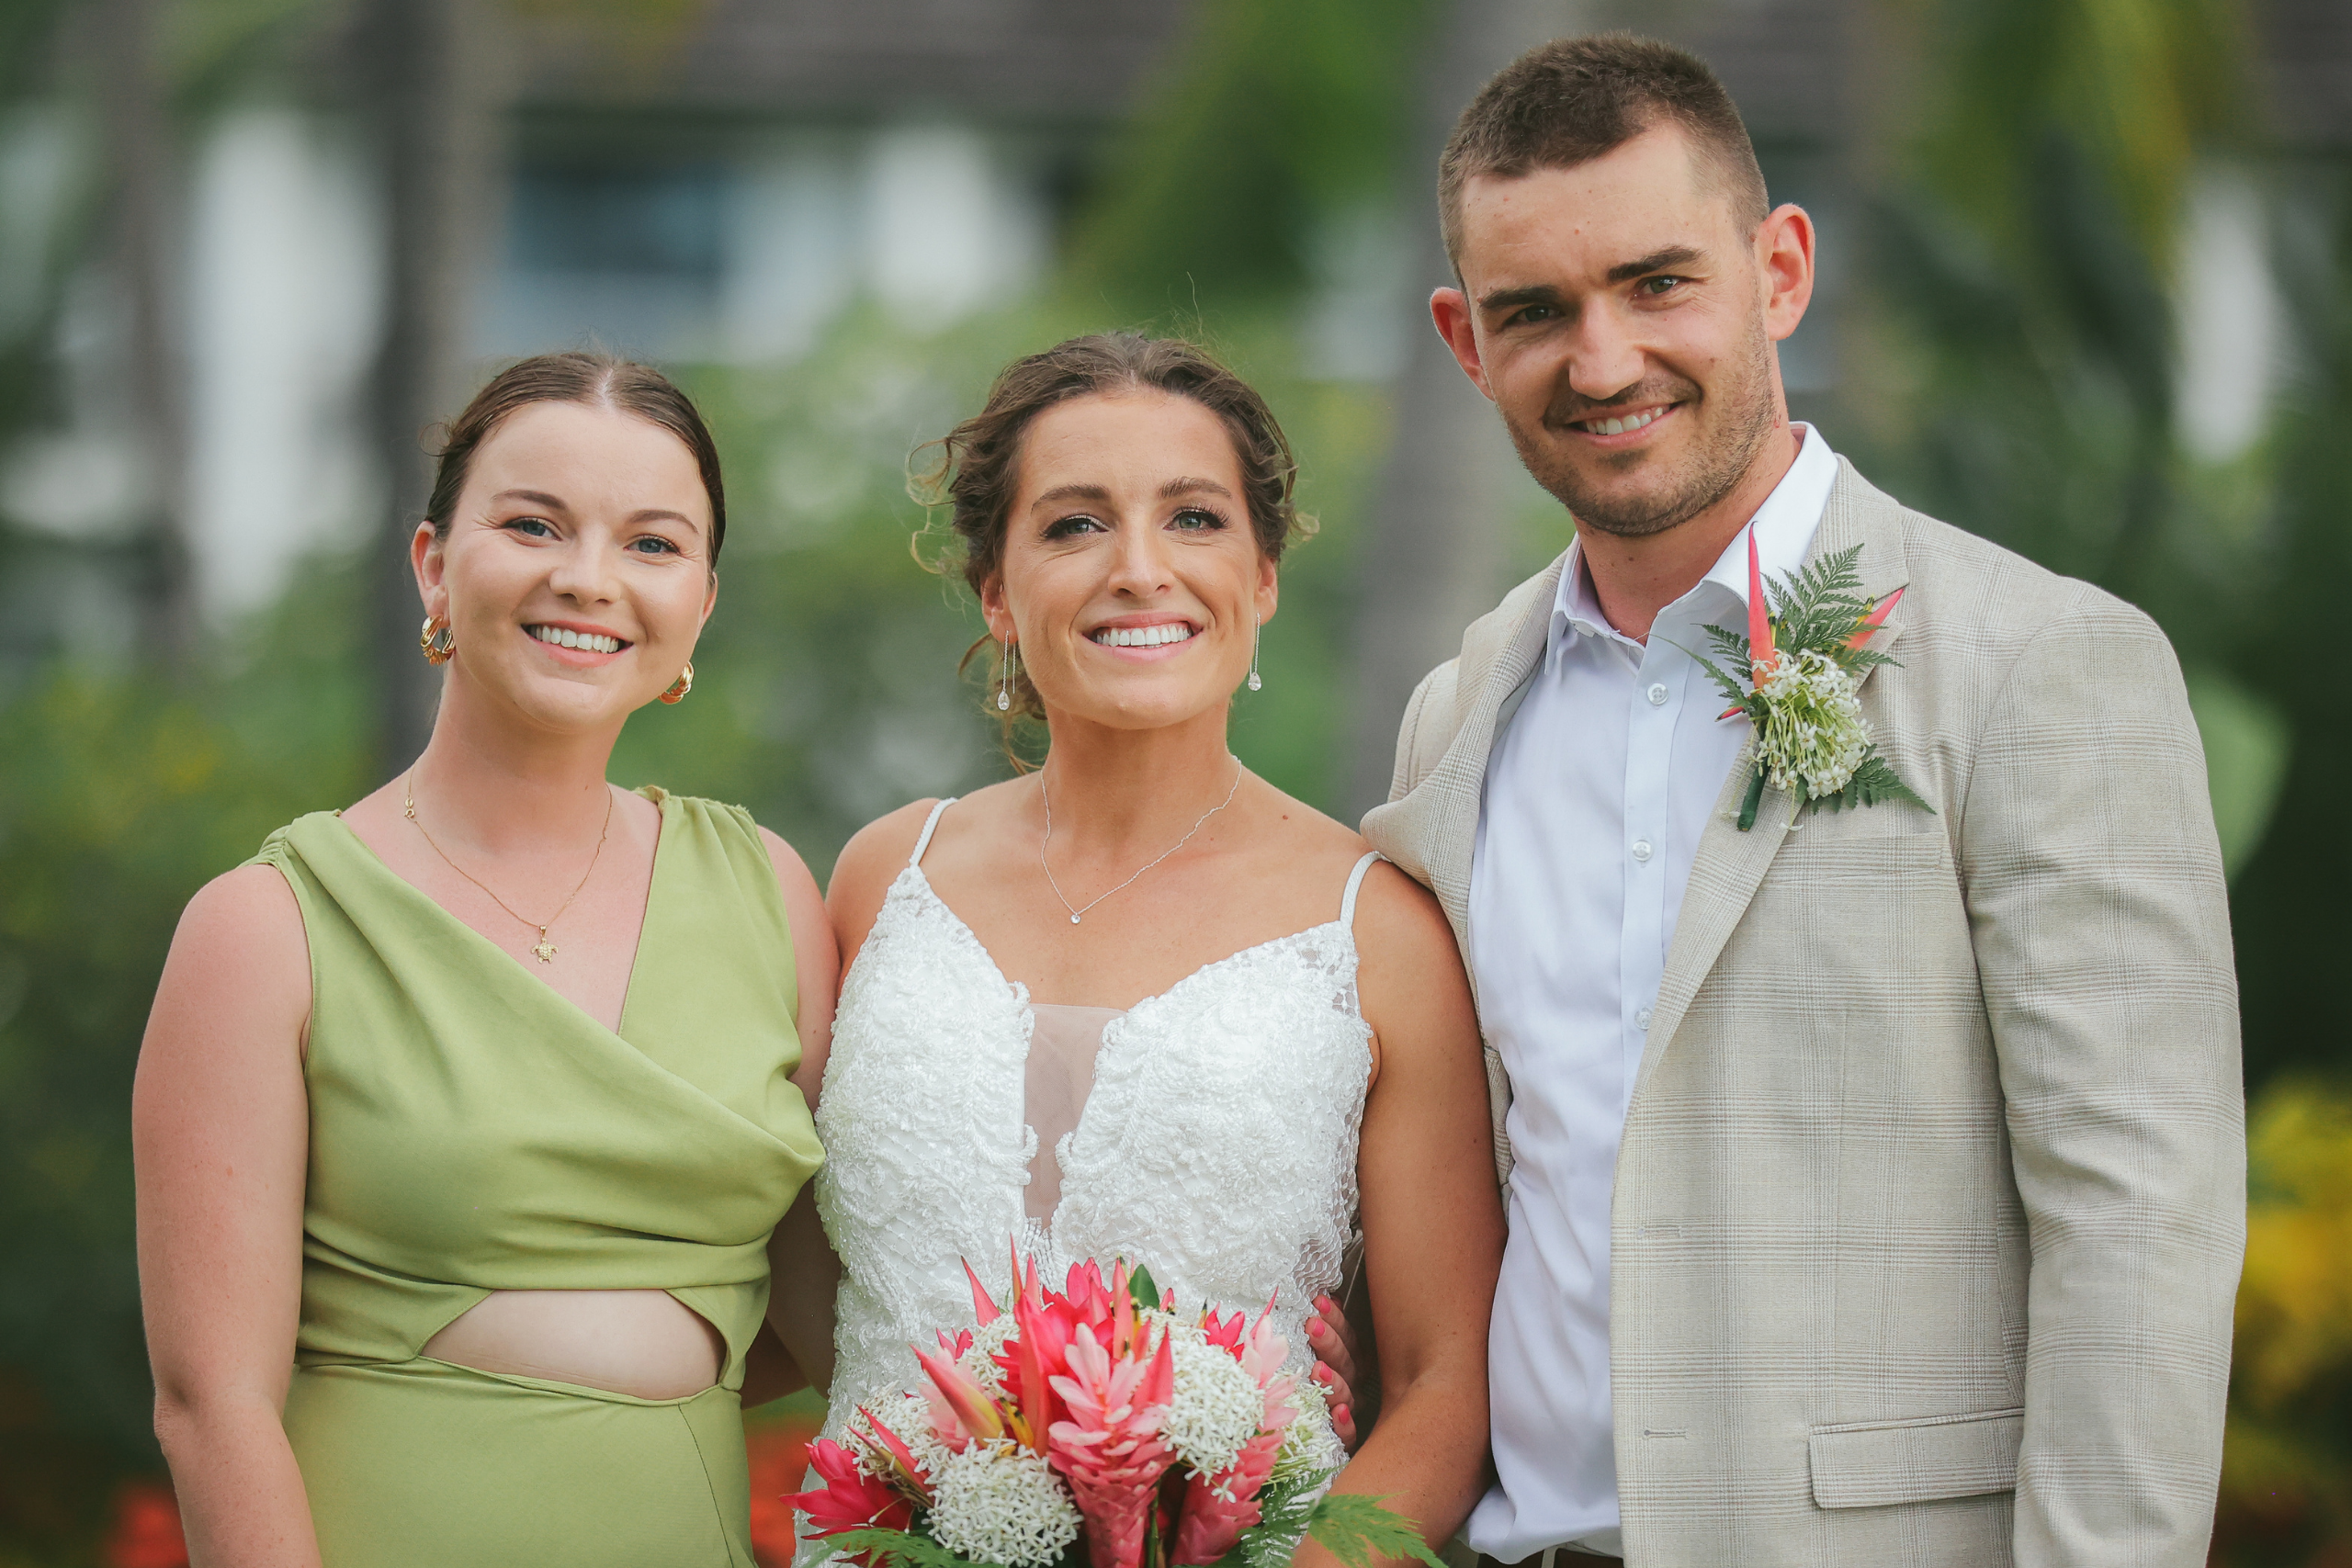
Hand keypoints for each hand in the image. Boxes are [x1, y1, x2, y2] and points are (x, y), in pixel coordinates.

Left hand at [1305, 1294, 1360, 1451]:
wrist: (1300, 1440)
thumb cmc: (1295, 1387)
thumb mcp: (1303, 1355)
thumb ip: (1313, 1331)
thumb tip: (1312, 1300)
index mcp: (1346, 1361)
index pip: (1346, 1337)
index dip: (1335, 1319)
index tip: (1318, 1302)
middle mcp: (1351, 1384)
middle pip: (1347, 1361)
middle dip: (1330, 1341)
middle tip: (1311, 1325)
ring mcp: (1349, 1411)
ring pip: (1349, 1395)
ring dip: (1334, 1380)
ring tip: (1317, 1368)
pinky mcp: (1343, 1441)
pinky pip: (1349, 1435)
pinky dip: (1345, 1424)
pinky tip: (1337, 1412)